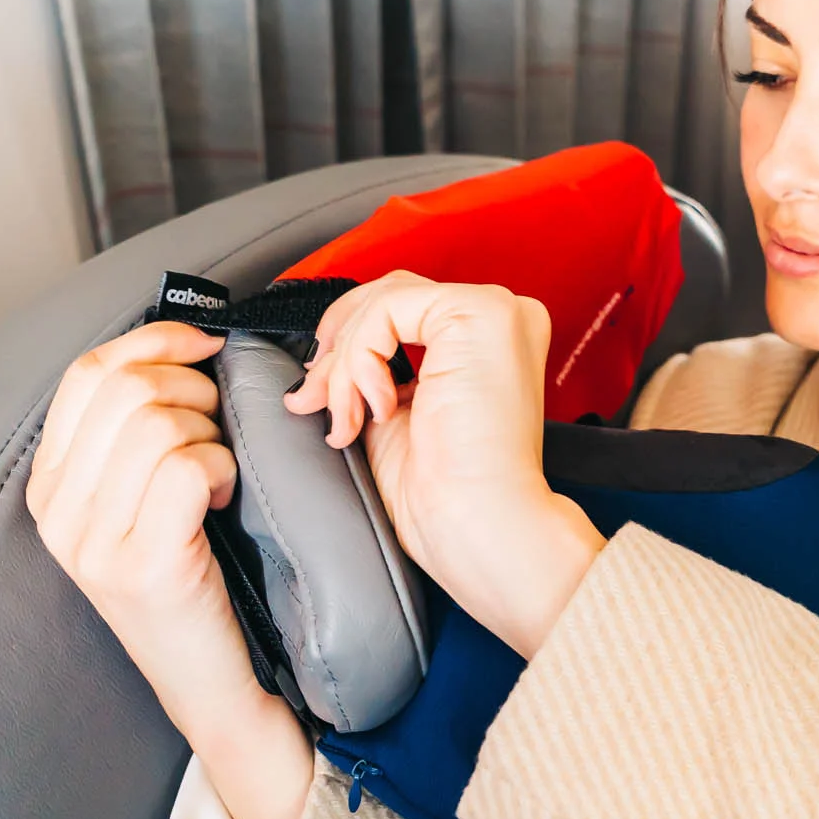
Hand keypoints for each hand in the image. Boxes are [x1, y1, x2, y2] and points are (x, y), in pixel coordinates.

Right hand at [28, 321, 309, 818]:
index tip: (204, 343)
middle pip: (125, 388)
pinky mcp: (143, 564)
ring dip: (212, 430)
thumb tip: (182, 342)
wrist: (209, 676)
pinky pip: (186, 467)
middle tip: (219, 426)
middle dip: (192, 386)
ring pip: (158, 422)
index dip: (153, 339)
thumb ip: (136, 429)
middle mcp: (57, 512)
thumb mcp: (140, 495)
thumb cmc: (193, 571)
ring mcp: (93, 541)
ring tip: (219, 471)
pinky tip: (224, 498)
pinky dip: (222, 466)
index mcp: (49, 485)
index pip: (87, 372)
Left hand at [287, 272, 604, 657]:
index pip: (405, 309)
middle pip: (390, 295)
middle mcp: (502, 318)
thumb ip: (375, 368)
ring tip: (348, 418)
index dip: (352, 343)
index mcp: (490, 342)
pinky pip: (386, 310)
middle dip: (339, 348)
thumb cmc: (449, 491)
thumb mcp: (398, 410)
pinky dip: (362, 360)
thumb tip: (321, 353)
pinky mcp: (479, 312)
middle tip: (316, 398)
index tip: (324, 389)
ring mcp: (496, 310)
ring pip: (382, 301)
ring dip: (346, 364)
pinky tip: (378, 408)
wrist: (478, 523)